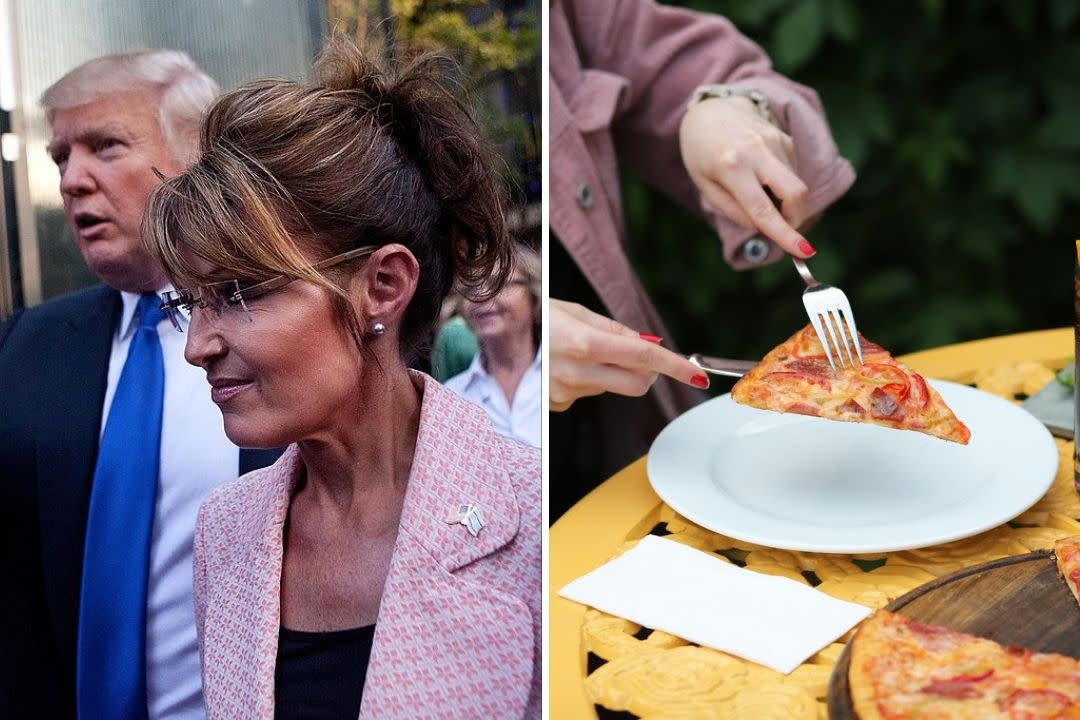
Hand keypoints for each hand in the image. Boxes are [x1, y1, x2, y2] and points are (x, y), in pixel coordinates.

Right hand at [550, 299, 707, 411]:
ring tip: (581, 352)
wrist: (495, 336)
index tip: (697, 374)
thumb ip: (617, 331)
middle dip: (648, 373)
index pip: (645, 356)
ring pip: (612, 388)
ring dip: (610, 372)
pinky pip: (588, 395)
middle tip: (641, 357)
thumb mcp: (578, 312)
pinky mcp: (558, 405)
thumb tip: (649, 344)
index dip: (676, 366)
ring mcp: (566, 392)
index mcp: (585, 342)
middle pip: (637, 384)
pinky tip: (566, 367)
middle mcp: (577, 371)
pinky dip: (588, 382)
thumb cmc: (538, 317)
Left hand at [679, 95, 813, 256]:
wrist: (710, 111)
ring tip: (759, 192)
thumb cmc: (702, 154)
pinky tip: (763, 176)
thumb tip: (765, 229)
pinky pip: (793, 172)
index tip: (805, 252)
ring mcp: (775, 141)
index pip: (763, 209)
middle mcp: (757, 151)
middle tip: (783, 229)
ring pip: (796, 185)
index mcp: (732, 167)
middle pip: (796, 193)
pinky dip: (783, 185)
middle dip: (796, 219)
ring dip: (784, 201)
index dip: (785, 234)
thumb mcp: (706, 187)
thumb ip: (735, 211)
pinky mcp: (785, 138)